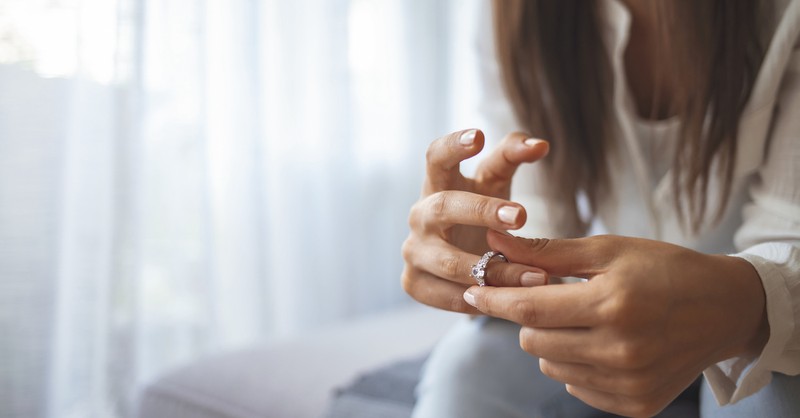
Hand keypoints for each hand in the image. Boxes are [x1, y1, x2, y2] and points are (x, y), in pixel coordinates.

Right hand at [401, 129, 550, 312]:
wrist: (461, 259)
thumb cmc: (480, 211)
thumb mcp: (496, 182)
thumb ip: (514, 156)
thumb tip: (541, 144)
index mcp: (436, 183)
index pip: (435, 156)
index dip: (453, 145)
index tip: (478, 136)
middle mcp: (419, 215)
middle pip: (443, 207)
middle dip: (481, 211)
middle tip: (520, 215)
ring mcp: (413, 251)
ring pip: (450, 262)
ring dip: (495, 270)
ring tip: (537, 276)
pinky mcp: (413, 283)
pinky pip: (447, 295)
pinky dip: (479, 299)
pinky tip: (509, 301)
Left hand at [464, 231, 768, 416]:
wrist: (725, 309)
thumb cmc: (664, 269)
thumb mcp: (608, 250)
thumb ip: (547, 252)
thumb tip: (494, 243)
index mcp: (614, 305)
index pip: (530, 309)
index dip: (494, 299)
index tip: (472, 290)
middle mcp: (621, 352)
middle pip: (533, 342)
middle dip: (530, 317)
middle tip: (553, 297)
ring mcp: (629, 384)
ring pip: (551, 366)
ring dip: (553, 342)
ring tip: (585, 319)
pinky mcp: (636, 405)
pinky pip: (576, 387)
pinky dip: (577, 365)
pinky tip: (602, 344)